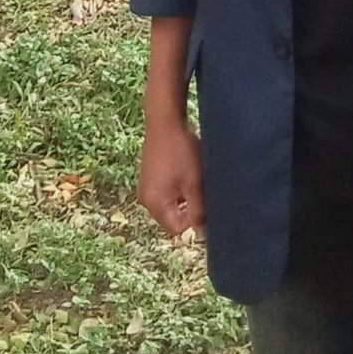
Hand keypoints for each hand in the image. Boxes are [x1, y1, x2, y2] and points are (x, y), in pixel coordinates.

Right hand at [137, 115, 206, 237]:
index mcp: (155, 204)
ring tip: (194, 175)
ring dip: (185, 195)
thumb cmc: (182, 151)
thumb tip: (202, 234)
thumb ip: (198, 211)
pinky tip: (186, 168)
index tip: (206, 202)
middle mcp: (146, 199)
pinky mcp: (149, 175)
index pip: (177, 229)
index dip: (194, 221)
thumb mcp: (194, 183)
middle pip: (173, 217)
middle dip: (189, 207)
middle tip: (202, 187)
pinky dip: (178, 185)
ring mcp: (146, 186)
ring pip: (171, 202)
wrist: (165, 119)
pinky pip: (166, 190)